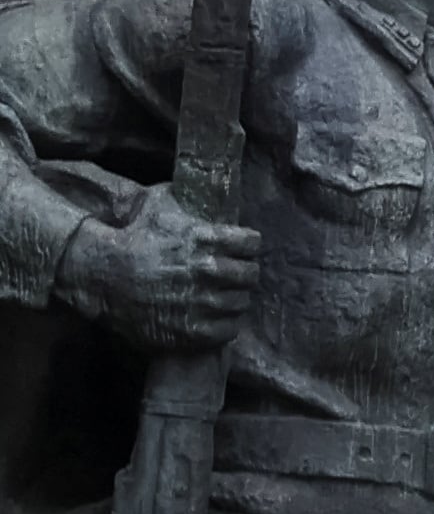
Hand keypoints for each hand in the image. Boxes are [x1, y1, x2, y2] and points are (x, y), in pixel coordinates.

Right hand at [52, 187, 258, 351]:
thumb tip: (209, 182)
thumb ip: (188, 196)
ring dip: (232, 297)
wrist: (101, 276)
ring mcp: (204, 303)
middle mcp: (210, 271)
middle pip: (252, 274)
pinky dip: (224, 323)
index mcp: (206, 239)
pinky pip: (230, 329)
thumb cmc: (131, 236)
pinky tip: (212, 314)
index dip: (247, 245)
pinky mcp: (197, 331)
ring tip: (217, 294)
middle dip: (242, 272)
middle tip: (229, 273)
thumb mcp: (157, 204)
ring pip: (242, 302)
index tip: (240, 248)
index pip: (252, 243)